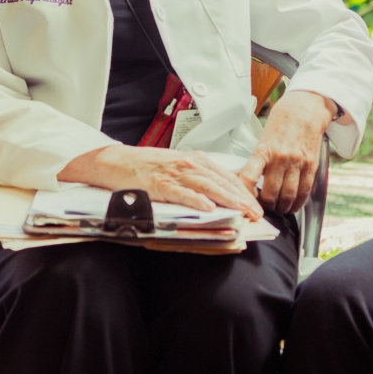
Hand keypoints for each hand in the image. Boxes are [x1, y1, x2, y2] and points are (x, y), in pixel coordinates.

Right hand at [58, 144, 262, 220]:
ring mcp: (174, 173)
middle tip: (257, 213)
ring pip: (207, 186)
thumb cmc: (146, 166)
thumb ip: (197, 178)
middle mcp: (188, 164)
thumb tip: (219, 195)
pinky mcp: (158, 184)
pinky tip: (208, 208)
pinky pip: (180, 193)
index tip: (257, 204)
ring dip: (227, 200)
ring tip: (242, 211)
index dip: (243, 191)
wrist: (115, 161)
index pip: (225, 176)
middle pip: (221, 182)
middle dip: (242, 198)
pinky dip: (195, 200)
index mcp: (195, 160)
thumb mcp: (177, 167)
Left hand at [239, 90, 333, 213]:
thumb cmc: (281, 123)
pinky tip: (293, 205)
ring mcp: (297, 162)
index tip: (244, 201)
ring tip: (278, 208)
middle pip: (270, 193)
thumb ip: (255, 161)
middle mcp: (280, 158)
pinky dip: (298, 203)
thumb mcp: (263, 139)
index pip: (248, 178)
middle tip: (263, 208)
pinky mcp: (311, 165)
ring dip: (282, 207)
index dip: (245, 195)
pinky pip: (304, 191)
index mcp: (263, 150)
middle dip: (266, 206)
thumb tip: (240, 180)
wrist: (305, 109)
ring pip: (288, 196)